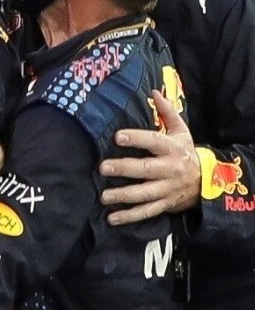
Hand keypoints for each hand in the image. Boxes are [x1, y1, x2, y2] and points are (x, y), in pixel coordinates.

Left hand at [100, 90, 199, 224]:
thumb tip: (155, 90)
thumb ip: (167, 112)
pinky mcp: (165, 205)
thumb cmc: (185, 152)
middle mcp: (170, 170)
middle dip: (124, 169)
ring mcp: (167, 190)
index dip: (137, 138)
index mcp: (172, 149)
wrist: (207, 181)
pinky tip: (112, 218)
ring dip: (123, 196)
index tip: (117, 136)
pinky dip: (129, 217)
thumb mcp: (181, 131)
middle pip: (145, 170)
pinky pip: (146, 212)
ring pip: (144, 194)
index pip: (154, 142)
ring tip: (104, 196)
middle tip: (102, 167)